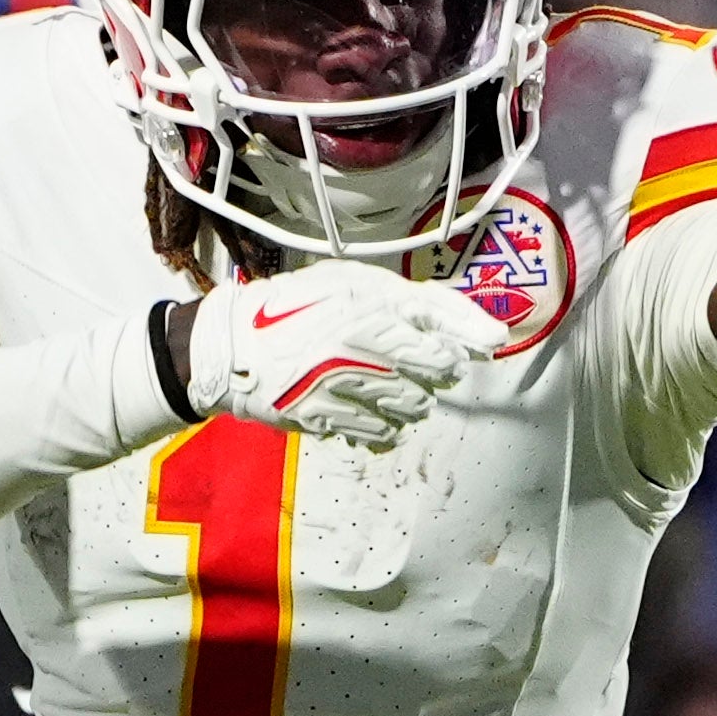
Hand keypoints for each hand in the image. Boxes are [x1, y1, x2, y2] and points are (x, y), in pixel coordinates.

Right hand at [179, 262, 485, 448]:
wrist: (233, 348)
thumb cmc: (297, 307)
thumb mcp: (356, 283)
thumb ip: (421, 302)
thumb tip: (483, 331)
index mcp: (365, 302)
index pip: (440, 326)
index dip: (468, 338)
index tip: (484, 344)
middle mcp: (357, 343)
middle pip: (433, 370)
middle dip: (437, 369)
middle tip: (420, 362)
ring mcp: (342, 383)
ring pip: (412, 405)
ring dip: (412, 399)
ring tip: (384, 382)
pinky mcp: (327, 417)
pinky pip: (380, 432)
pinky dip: (386, 425)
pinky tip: (371, 409)